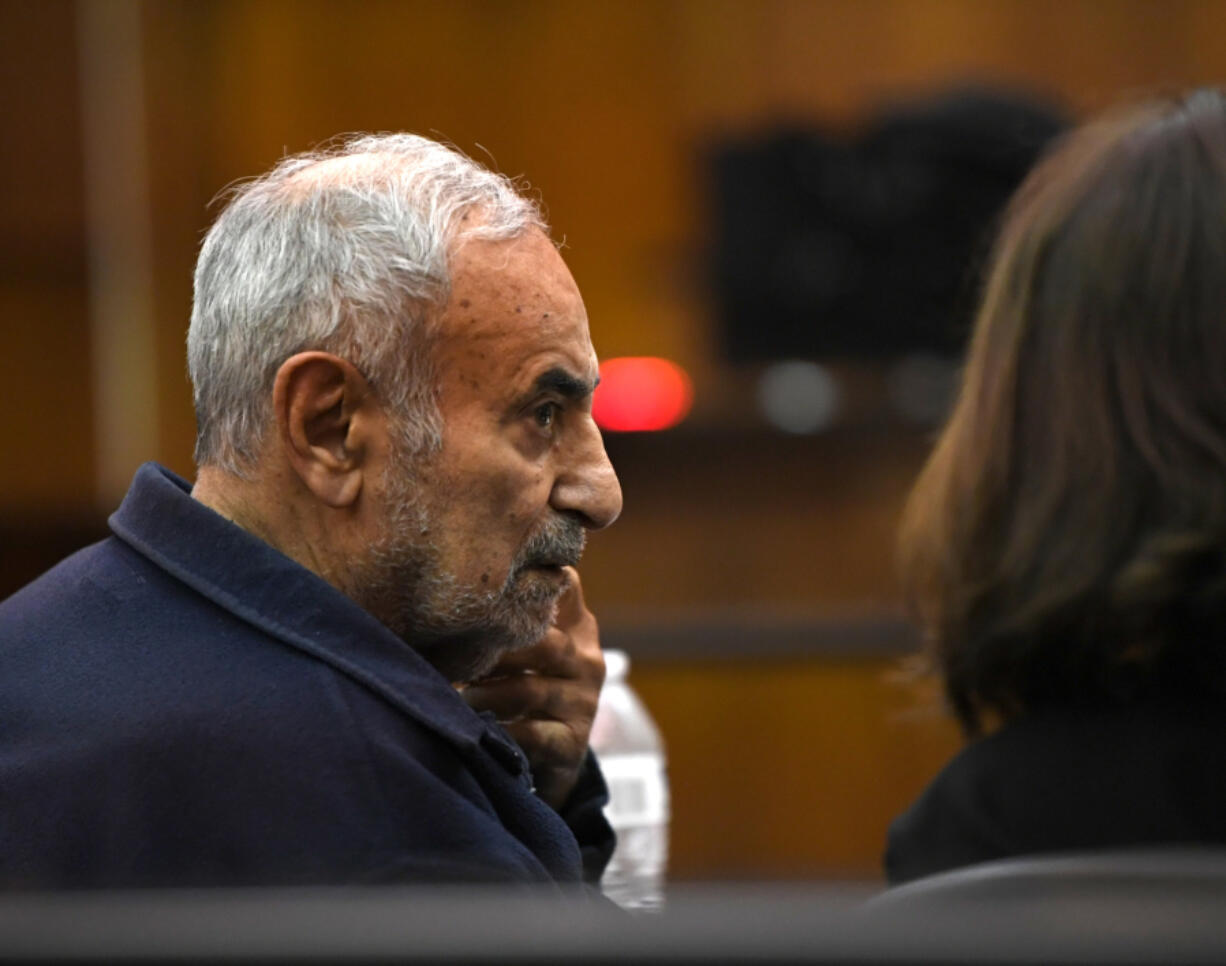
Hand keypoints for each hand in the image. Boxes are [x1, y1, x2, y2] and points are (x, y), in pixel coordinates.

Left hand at [461, 567, 604, 809]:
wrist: (549, 762)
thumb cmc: (521, 689)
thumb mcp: (523, 650)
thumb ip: (504, 618)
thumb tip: (439, 590)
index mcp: (576, 626)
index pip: (565, 584)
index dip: (533, 580)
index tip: (487, 588)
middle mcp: (587, 659)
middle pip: (542, 642)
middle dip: (490, 651)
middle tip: (448, 657)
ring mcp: (584, 703)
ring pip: (527, 689)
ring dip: (481, 695)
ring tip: (452, 697)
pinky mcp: (573, 744)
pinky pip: (531, 734)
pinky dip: (497, 731)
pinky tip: (473, 728)